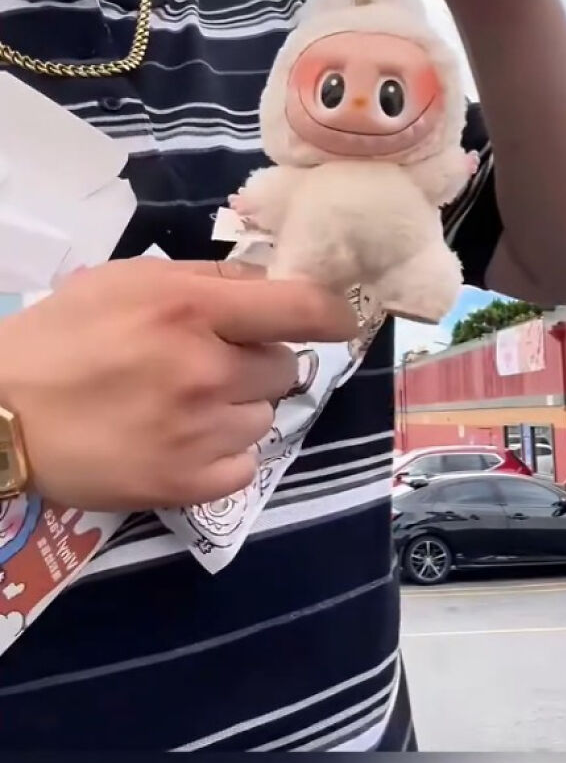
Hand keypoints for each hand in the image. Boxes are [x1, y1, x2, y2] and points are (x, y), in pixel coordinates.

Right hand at [0, 257, 356, 511]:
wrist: (3, 415)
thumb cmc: (61, 336)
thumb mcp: (126, 280)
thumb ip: (204, 278)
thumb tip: (270, 282)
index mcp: (192, 310)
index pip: (301, 309)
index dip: (332, 312)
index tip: (335, 319)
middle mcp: (207, 370)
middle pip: (285, 366)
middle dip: (257, 360)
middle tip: (209, 363)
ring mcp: (201, 432)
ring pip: (265, 416)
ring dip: (238, 407)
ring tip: (184, 405)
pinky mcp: (189, 484)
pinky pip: (244, 463)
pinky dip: (224, 453)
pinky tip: (184, 441)